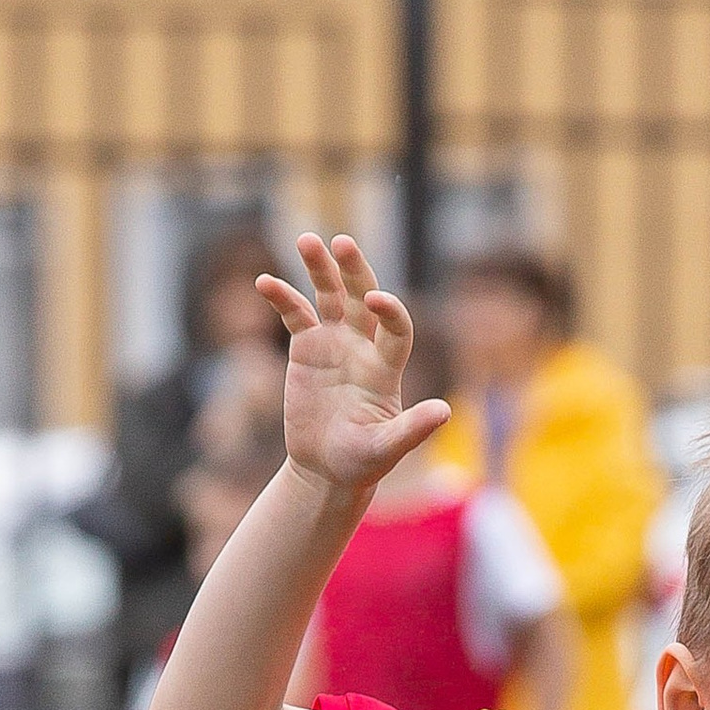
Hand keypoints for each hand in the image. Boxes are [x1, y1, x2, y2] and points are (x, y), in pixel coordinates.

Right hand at [263, 233, 449, 500]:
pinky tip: (264, 282)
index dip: (390, 311)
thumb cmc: (362, 463)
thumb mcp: (387, 450)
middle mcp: (363, 347)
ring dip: (319, 268)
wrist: (327, 469)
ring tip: (307, 240)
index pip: (395, 328)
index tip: (376, 301)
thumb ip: (413, 430)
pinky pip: (295, 313)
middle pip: (362, 297)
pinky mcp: (306, 348)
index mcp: (386, 368)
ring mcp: (334, 343)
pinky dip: (282, 297)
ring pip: (329, 295)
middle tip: (342, 243)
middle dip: (355, 270)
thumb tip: (445, 412)